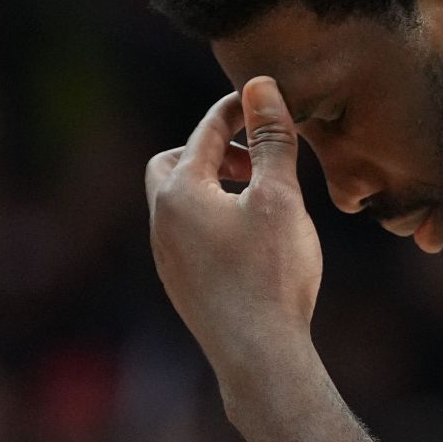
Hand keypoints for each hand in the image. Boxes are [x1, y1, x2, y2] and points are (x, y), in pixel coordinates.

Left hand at [145, 77, 323, 382]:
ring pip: (181, 202)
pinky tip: (249, 239)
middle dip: (211, 150)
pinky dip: (212, 220)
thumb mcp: (280, 198)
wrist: (259, 356)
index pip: (205, 131)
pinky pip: (187, 235)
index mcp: (180, 192)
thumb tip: (260, 86)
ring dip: (213, 187)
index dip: (237, 110)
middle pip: (174, 163)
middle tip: (252, 157)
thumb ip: (270, 139)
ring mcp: (167, 257)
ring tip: (257, 197)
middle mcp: (162, 222)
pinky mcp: (180, 285)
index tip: (266, 100)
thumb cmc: (271, 274)